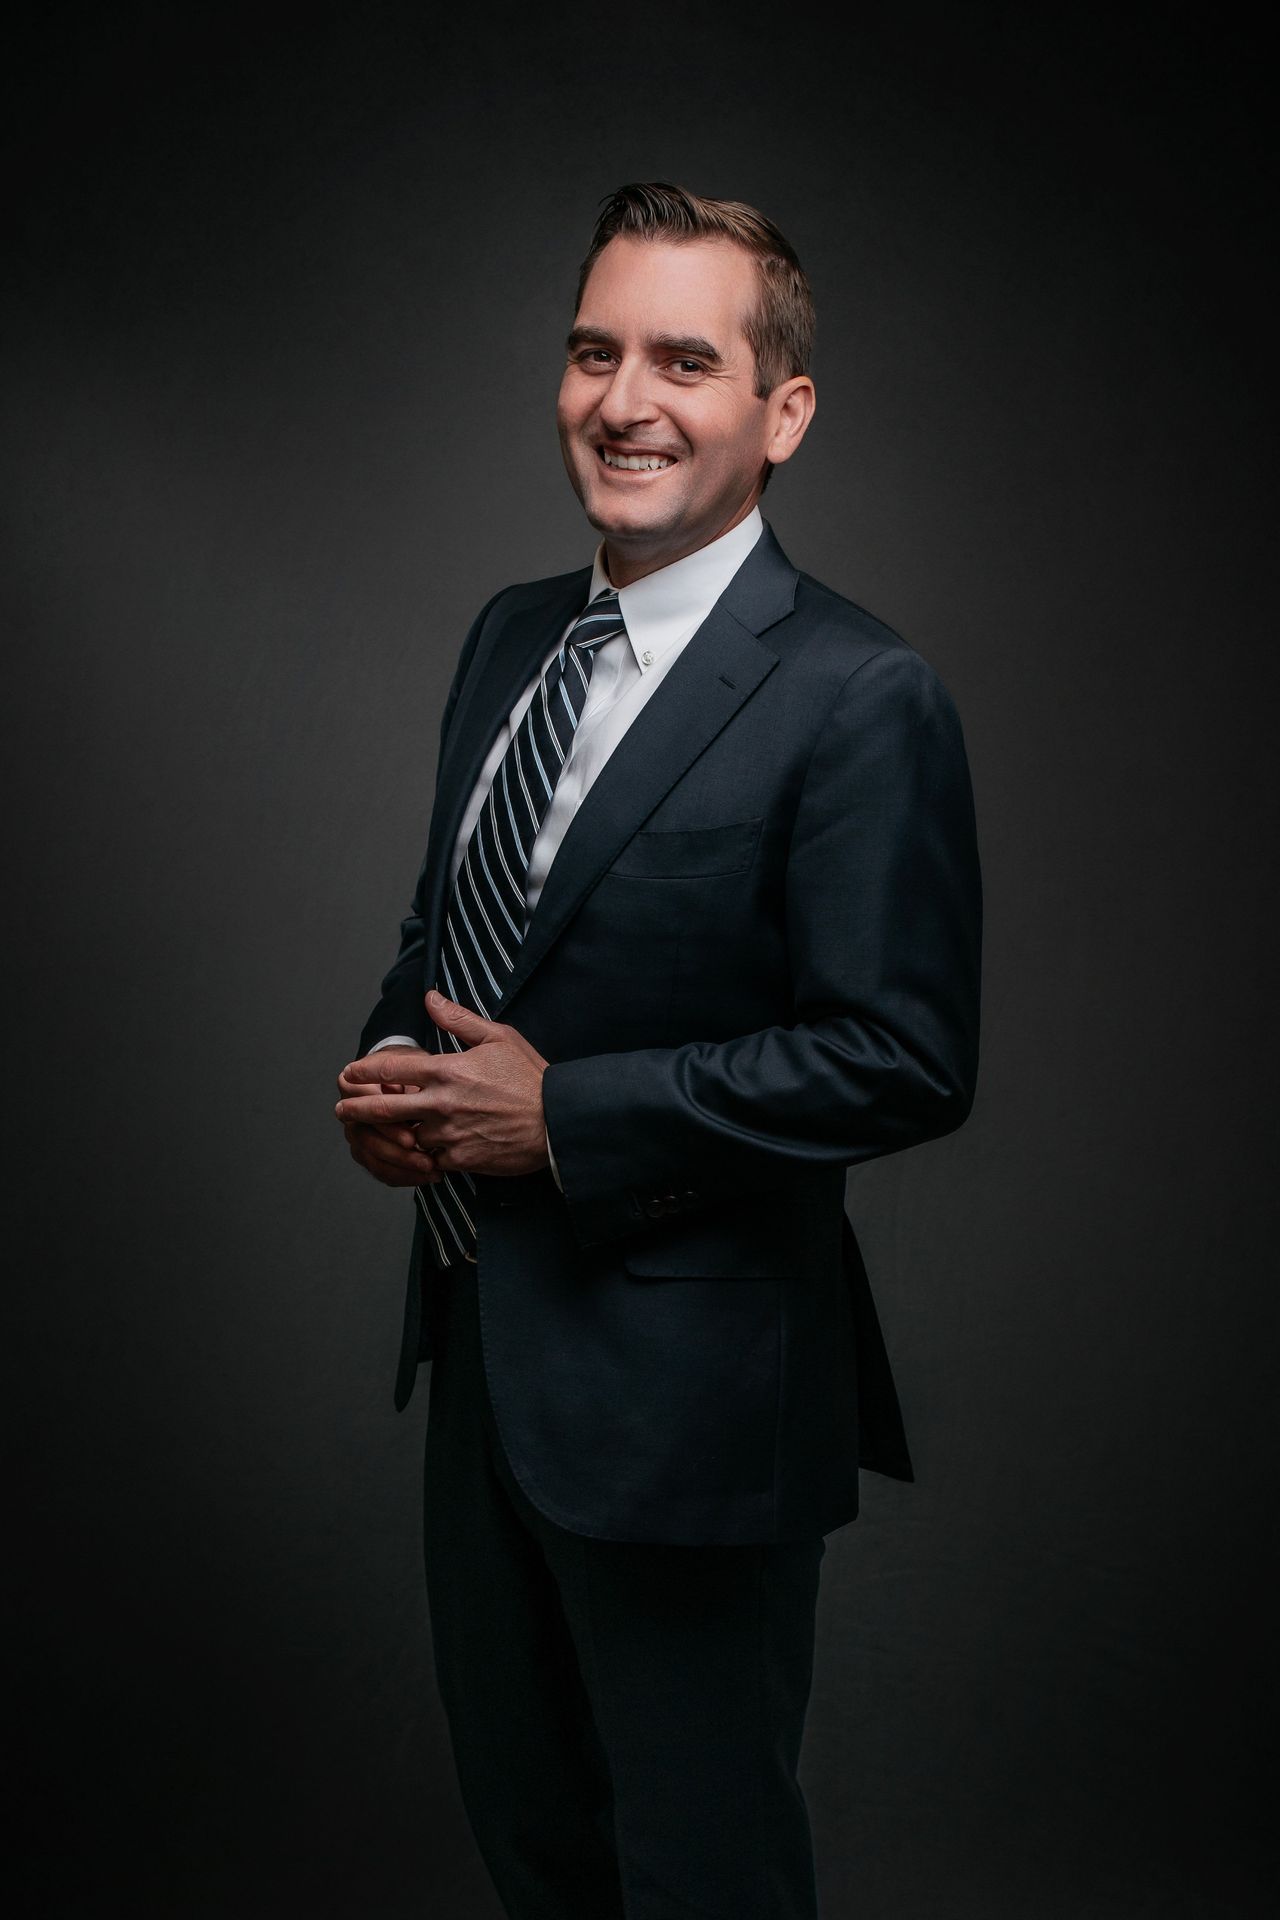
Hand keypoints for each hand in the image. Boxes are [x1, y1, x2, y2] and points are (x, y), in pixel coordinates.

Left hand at [336, 990, 550, 1182]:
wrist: (558, 1122)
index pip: (390, 1070)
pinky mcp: (460, 1160)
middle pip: (382, 1110)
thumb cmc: (530, 1077)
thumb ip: (459, 1019)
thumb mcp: (499, 1037)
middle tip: (341, 1110)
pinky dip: (422, 1157)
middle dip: (355, 1110)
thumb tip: (429, 999)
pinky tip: (418, 1153)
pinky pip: (429, 1160)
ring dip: (393, 1136)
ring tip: (378, 1134)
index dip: (363, 1071)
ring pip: (405, 1138)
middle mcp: (441, 1103)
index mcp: (447, 1070)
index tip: (350, 1073)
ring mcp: (449, 1134)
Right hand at [337, 1055, 441, 1187]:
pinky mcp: (367, 1152)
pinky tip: (427, 1177)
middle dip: (396, 1151)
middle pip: (365, 1137)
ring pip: (372, 1157)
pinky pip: (381, 1170)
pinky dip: (405, 1176)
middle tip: (424, 1159)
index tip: (412, 1138)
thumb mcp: (414, 1063)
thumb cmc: (414, 1066)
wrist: (413, 1076)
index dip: (388, 1126)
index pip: (364, 1109)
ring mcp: (356, 1134)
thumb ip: (410, 1081)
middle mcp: (349, 1111)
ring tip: (430, 1169)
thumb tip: (415, 1099)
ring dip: (402, 1167)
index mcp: (351, 1084)